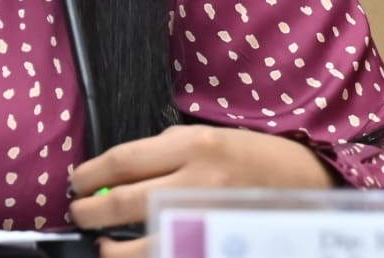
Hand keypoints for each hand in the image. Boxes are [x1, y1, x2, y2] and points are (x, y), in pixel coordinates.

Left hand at [69, 124, 333, 257]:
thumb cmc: (249, 155)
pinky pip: (172, 255)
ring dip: (112, 249)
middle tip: (78, 214)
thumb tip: (113, 176)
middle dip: (90, 212)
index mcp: (191, 146)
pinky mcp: (220, 245)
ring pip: (144, 244)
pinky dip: (147, 257)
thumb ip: (161, 153)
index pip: (122, 161)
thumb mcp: (205, 137)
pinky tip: (134, 255)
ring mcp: (210, 220)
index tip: (76, 182)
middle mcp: (198, 182)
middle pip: (124, 202)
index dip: (90, 175)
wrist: (307, 180)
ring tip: (101, 245)